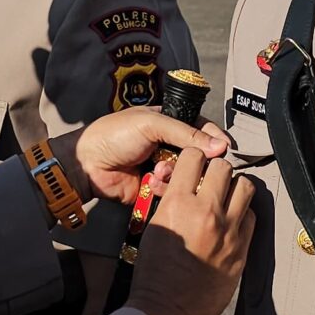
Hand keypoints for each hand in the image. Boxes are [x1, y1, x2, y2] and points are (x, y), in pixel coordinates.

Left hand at [54, 112, 229, 204]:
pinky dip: (166, 187)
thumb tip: (221, 145)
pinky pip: (175, 191)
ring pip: (189, 175)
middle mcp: (170, 146)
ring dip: (177, 173)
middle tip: (187, 161)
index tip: (226, 148)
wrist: (88, 164)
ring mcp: (164, 168)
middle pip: (200, 155)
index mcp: (169, 124)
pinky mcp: (157, 188)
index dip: (215, 138)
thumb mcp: (151, 124)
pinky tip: (151, 182)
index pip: (202, 129)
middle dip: (196, 160)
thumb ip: (186, 132)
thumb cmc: (115, 135)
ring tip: (158, 170)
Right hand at [124, 145, 255, 314]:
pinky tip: (232, 221)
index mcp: (179, 203)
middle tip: (210, 181)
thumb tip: (178, 186)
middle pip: (223, 167)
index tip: (192, 166)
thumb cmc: (153, 274)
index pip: (193, 157)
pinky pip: (252, 217)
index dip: (192, 158)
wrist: (167, 310)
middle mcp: (207, 212)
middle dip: (215, 171)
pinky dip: (243, 214)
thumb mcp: (154, 227)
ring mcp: (229, 231)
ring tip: (225, 198)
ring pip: (245, 187)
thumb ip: (170, 202)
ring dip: (234, 188)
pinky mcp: (242, 249)